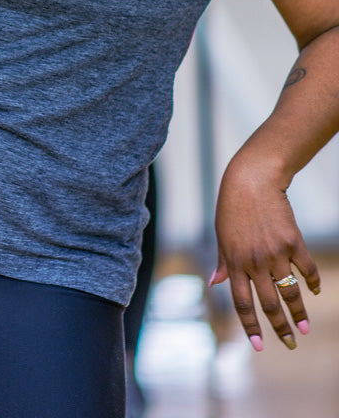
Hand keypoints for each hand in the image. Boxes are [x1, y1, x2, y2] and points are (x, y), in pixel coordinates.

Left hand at [210, 153, 318, 350]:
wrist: (251, 181)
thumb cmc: (231, 208)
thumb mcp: (220, 235)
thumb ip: (222, 262)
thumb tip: (214, 283)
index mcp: (234, 262)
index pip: (241, 302)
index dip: (250, 326)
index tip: (258, 346)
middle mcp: (254, 261)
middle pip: (269, 304)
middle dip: (280, 328)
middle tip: (290, 344)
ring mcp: (275, 253)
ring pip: (290, 292)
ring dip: (299, 314)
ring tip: (305, 329)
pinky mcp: (293, 242)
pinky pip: (306, 270)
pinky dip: (312, 283)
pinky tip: (314, 291)